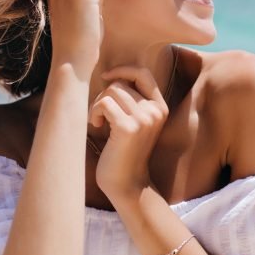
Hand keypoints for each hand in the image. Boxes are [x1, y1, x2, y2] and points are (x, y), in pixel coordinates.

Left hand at [89, 65, 169, 200]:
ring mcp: (144, 118)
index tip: (106, 79)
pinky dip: (94, 112)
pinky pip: (104, 103)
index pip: (143, 73)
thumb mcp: (135, 122)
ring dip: (98, 104)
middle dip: (104, 95)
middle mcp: (155, 111)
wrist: (128, 184)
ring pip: (112, 90)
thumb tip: (110, 76)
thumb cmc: (124, 152)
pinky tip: (96, 127)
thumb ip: (132, 100)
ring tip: (99, 122)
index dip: (123, 71)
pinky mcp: (128, 127)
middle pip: (121, 83)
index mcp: (160, 107)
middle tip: (101, 115)